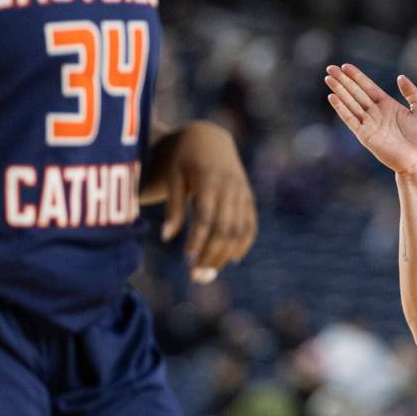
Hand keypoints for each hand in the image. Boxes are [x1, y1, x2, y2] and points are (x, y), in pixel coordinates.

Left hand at [156, 122, 257, 281]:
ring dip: (225, 255)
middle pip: (224, 229)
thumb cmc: (183, 157)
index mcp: (209, 179)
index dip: (198, 241)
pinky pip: (250, 225)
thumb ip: (173, 206)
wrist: (209, 138)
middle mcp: (230, 187)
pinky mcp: (248, 198)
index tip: (187, 263)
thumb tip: (166, 237)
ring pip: (239, 231)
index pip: (205, 217)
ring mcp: (242, 193)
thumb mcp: (173, 176)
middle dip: (211, 255)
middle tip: (197, 277)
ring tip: (209, 273)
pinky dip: (243, 244)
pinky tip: (232, 259)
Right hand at [325, 64, 416, 174]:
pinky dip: (341, 108)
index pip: (367, 87)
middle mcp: (375, 113)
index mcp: (387, 105)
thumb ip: (411, 92)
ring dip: (339, 90)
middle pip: (355, 92)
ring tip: (328, 78)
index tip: (345, 66)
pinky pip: (350, 119)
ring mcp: (369, 124)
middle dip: (343, 80)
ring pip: (350, 103)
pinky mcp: (365, 135)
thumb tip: (400, 77)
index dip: (356, 76)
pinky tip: (333, 97)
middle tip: (330, 68)